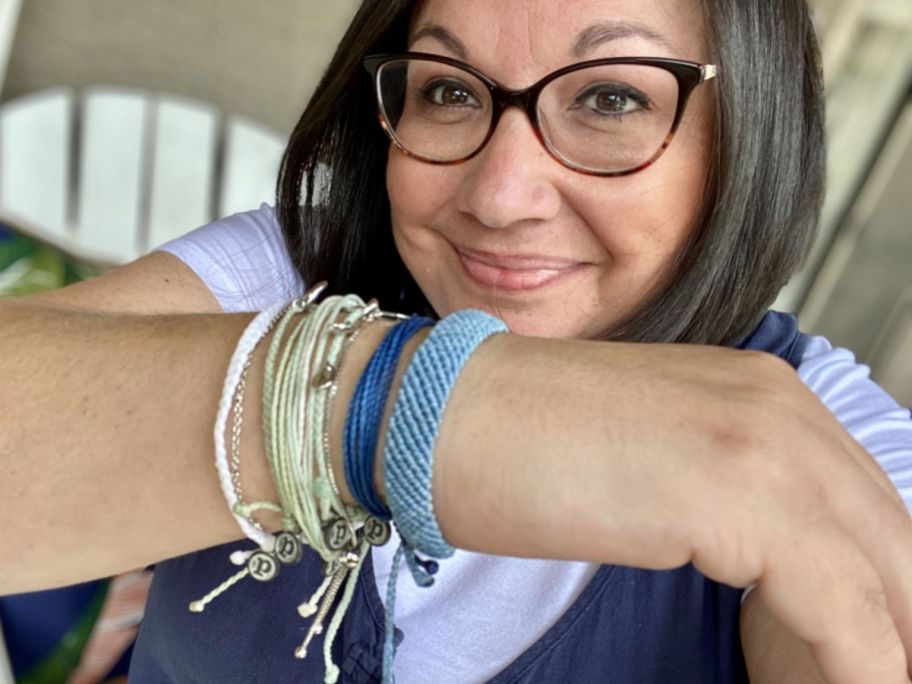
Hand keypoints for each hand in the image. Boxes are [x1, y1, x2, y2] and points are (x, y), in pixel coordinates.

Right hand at [429, 336, 911, 682]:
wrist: (436, 412)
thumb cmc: (519, 444)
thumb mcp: (653, 463)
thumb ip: (724, 499)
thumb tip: (766, 569)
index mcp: (761, 394)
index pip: (861, 506)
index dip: (877, 590)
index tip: (862, 649)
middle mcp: (780, 407)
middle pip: (889, 539)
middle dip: (893, 620)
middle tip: (872, 676)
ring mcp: (765, 444)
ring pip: (881, 578)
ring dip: (880, 652)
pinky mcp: (739, 496)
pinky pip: (842, 612)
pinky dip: (856, 668)